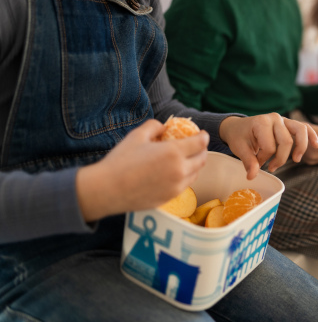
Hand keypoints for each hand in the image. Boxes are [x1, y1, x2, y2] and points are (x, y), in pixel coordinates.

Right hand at [76, 119, 209, 221]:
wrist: (107, 190)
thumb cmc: (121, 160)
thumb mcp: (137, 136)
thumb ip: (154, 126)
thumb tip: (164, 127)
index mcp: (174, 152)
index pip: (200, 143)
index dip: (203, 136)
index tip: (202, 134)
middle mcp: (179, 170)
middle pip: (202, 159)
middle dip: (202, 150)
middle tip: (197, 146)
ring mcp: (176, 186)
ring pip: (195, 174)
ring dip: (195, 165)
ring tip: (187, 159)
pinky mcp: (170, 198)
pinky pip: (184, 185)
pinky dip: (185, 177)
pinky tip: (175, 173)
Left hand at [219, 113, 317, 179]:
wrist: (239, 127)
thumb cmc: (240, 137)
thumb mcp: (239, 148)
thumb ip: (248, 161)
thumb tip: (252, 176)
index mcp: (261, 122)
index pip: (269, 146)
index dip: (264, 159)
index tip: (257, 163)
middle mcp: (275, 118)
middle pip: (286, 141)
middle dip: (280, 158)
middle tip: (272, 168)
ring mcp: (284, 119)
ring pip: (300, 130)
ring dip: (301, 146)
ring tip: (296, 159)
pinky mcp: (289, 123)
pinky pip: (304, 127)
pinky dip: (311, 135)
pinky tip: (316, 145)